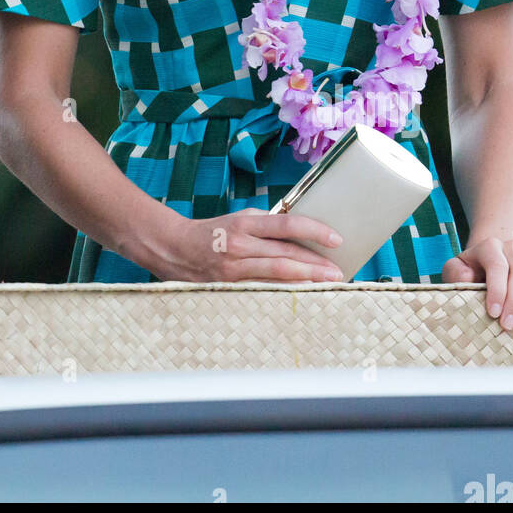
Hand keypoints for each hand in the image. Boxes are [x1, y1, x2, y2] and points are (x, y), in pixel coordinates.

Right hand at [156, 207, 345, 282]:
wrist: (174, 248)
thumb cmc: (211, 231)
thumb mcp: (237, 218)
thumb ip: (265, 224)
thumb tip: (298, 231)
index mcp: (243, 223)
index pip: (286, 224)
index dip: (313, 230)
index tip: (336, 239)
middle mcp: (240, 245)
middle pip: (286, 255)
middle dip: (316, 264)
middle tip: (338, 270)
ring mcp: (234, 269)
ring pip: (277, 275)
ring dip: (306, 280)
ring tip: (328, 283)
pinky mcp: (230, 286)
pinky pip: (263, 290)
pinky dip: (284, 291)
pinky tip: (301, 294)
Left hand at [442, 237, 512, 330]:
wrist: (486, 264)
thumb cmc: (469, 272)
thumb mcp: (456, 270)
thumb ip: (455, 272)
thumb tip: (468, 279)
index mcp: (489, 247)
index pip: (497, 264)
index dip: (497, 290)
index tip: (493, 313)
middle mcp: (512, 248)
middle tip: (508, 324)